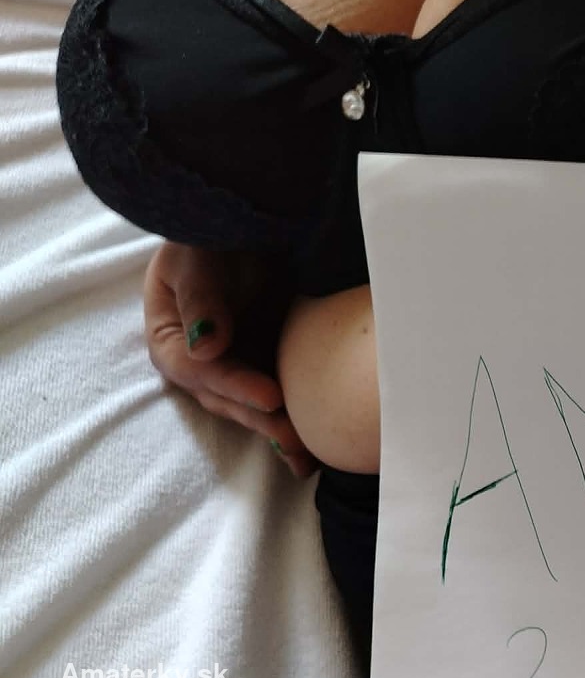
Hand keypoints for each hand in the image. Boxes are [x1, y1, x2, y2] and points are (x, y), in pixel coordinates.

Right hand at [143, 242, 317, 477]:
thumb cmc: (214, 229)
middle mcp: (202, 361)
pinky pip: (283, 394)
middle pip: (227, 398)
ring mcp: (238, 363)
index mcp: (171, 337)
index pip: (199, 370)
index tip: (271, 397)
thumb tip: (206, 348)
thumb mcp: (197, 255)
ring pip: (255, 406)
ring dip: (280, 432)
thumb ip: (200, 297)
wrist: (254, 220)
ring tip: (308, 457)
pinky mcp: (270, 361)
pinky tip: (319, 444)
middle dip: (262, 420)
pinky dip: (300, 417)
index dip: (234, 385)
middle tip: (295, 438)